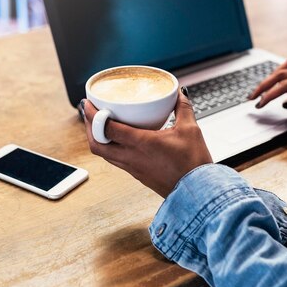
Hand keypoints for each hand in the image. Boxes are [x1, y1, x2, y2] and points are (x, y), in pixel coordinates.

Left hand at [82, 91, 212, 197]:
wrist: (197, 192)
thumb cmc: (193, 164)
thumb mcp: (190, 129)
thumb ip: (183, 108)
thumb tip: (179, 94)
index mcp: (140, 143)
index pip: (106, 128)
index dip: (93, 115)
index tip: (88, 104)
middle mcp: (131, 157)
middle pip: (96, 144)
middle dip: (89, 128)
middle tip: (90, 114)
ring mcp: (133, 169)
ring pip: (104, 155)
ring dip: (98, 140)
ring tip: (101, 126)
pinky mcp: (138, 175)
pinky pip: (116, 161)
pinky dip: (110, 149)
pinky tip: (120, 141)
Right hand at [249, 58, 286, 111]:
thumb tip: (285, 103)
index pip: (284, 85)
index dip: (269, 94)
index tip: (259, 104)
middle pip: (279, 74)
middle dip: (263, 85)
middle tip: (251, 97)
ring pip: (284, 68)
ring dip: (270, 77)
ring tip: (261, 89)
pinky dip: (280, 74)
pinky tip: (276, 83)